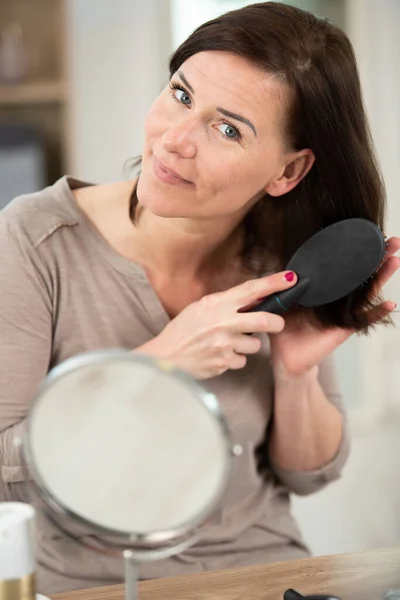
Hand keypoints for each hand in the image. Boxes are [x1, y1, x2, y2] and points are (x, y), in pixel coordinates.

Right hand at [141, 271, 296, 378]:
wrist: (166, 357)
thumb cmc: (183, 330)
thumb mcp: (200, 307)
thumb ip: (224, 304)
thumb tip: (252, 300)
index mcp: (217, 304)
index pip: (251, 290)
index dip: (274, 283)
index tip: (291, 279)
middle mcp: (224, 322)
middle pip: (265, 321)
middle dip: (276, 322)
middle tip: (276, 323)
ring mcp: (225, 344)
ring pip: (255, 345)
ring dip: (247, 344)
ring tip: (229, 343)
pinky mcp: (225, 362)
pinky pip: (242, 360)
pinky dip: (235, 359)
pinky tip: (220, 355)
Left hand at [270, 236, 399, 380]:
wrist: (284, 358)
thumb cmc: (283, 329)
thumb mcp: (279, 302)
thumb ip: (282, 286)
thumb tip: (283, 269)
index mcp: (323, 290)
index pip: (341, 268)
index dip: (355, 252)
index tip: (367, 233)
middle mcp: (337, 299)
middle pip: (360, 275)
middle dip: (377, 257)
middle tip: (392, 240)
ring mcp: (343, 313)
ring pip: (367, 292)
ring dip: (382, 276)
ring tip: (395, 260)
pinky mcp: (344, 329)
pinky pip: (363, 320)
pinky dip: (377, 313)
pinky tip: (390, 303)